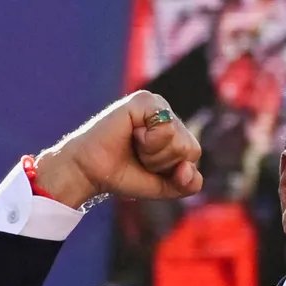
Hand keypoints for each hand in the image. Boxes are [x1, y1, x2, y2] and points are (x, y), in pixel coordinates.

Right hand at [33, 91, 202, 208]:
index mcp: (176, 131)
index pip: (194, 155)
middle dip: (163, 162)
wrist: (91, 172)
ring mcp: (157, 104)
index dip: (172, 170)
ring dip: (154, 154)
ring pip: (179, 141)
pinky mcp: (145, 100)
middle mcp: (168, 114)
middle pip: (190, 148)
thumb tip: (187, 167)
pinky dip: (149, 141)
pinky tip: (132, 134)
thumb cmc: (123, 174)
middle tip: (138, 156)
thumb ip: (188, 184)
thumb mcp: (165, 186)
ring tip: (134, 146)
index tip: (147, 166)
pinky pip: (166, 128)